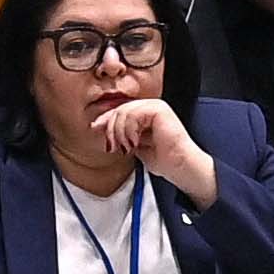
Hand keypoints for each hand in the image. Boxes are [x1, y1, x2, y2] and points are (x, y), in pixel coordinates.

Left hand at [95, 97, 217, 202]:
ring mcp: (155, 106)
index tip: (95, 128)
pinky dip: (129, 129)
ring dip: (120, 132)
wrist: (179, 166)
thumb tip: (99, 126)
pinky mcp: (159, 109)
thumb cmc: (163, 159)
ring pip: (124, 111)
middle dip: (111, 129)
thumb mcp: (132, 145)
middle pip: (119, 109)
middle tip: (113, 147)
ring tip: (126, 148)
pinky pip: (134, 113)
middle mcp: (149, 106)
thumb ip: (120, 134)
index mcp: (144, 113)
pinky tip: (133, 143)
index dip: (105, 119)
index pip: (119, 110)